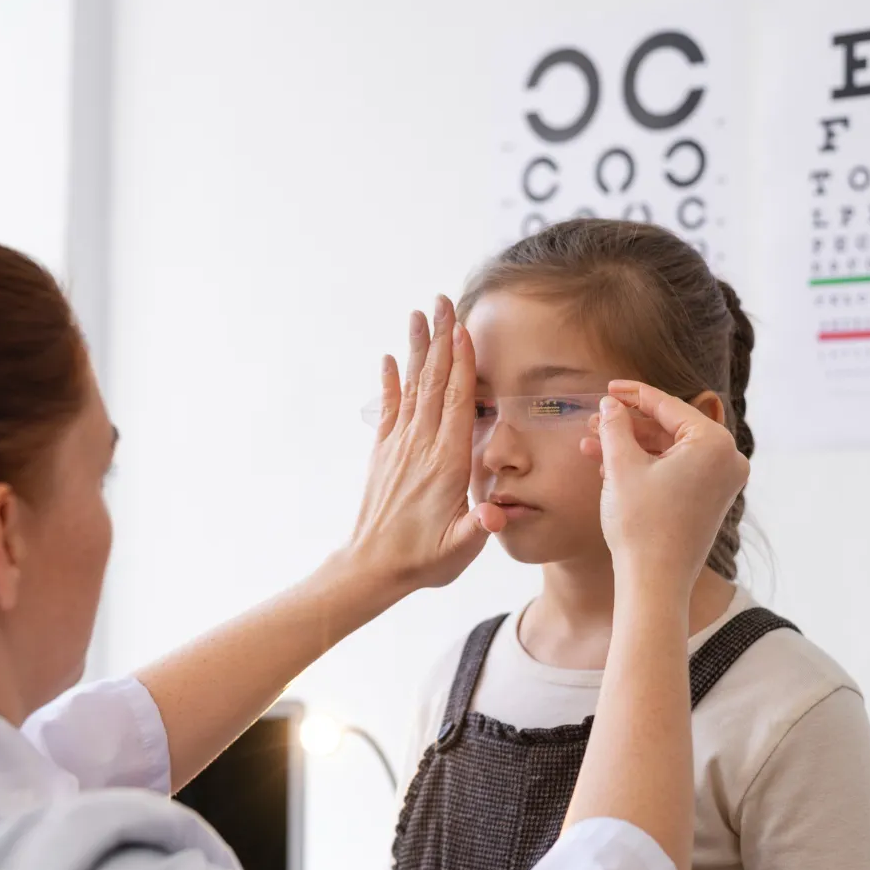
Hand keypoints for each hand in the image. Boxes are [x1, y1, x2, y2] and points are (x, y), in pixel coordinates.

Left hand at [347, 296, 506, 592]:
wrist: (372, 568)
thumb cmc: (423, 560)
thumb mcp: (460, 549)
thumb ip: (480, 526)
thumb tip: (497, 512)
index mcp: (446, 464)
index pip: (455, 404)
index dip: (460, 365)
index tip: (462, 329)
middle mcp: (420, 447)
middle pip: (433, 383)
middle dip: (440, 340)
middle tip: (442, 301)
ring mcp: (399, 448)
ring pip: (412, 388)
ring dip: (418, 350)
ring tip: (419, 314)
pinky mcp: (384, 454)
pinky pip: (388, 410)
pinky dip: (390, 382)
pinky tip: (391, 358)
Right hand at [582, 381, 748, 591]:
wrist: (654, 580)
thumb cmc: (641, 524)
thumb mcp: (621, 466)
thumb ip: (615, 427)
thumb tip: (610, 405)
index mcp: (714, 443)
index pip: (668, 406)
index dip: (633, 395)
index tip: (609, 388)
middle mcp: (727, 459)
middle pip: (669, 428)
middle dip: (627, 425)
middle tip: (594, 420)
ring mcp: (721, 482)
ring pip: (669, 451)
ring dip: (630, 447)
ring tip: (591, 445)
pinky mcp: (709, 500)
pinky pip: (675, 470)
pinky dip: (645, 466)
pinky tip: (608, 467)